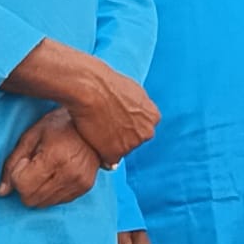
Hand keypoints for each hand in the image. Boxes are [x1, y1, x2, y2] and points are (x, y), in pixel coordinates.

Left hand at [0, 108, 102, 207]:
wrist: (94, 122)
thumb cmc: (59, 125)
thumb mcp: (31, 136)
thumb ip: (12, 163)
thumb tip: (1, 192)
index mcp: (55, 157)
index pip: (22, 186)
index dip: (18, 174)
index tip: (26, 160)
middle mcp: (70, 173)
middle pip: (31, 199)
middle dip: (25, 185)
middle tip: (34, 166)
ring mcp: (80, 182)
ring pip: (43, 204)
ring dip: (38, 190)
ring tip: (46, 169)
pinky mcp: (85, 187)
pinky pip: (57, 202)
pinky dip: (51, 191)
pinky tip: (56, 174)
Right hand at [2, 39, 159, 166]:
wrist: (90, 86)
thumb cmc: (107, 84)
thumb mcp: (132, 93)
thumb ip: (136, 109)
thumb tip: (130, 124)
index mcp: (153, 116)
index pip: (141, 128)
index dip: (125, 124)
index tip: (114, 117)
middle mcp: (146, 132)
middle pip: (133, 141)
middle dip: (119, 135)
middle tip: (103, 122)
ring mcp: (133, 143)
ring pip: (120, 150)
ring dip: (108, 143)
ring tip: (95, 125)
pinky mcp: (116, 152)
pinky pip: (107, 159)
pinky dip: (99, 150)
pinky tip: (91, 134)